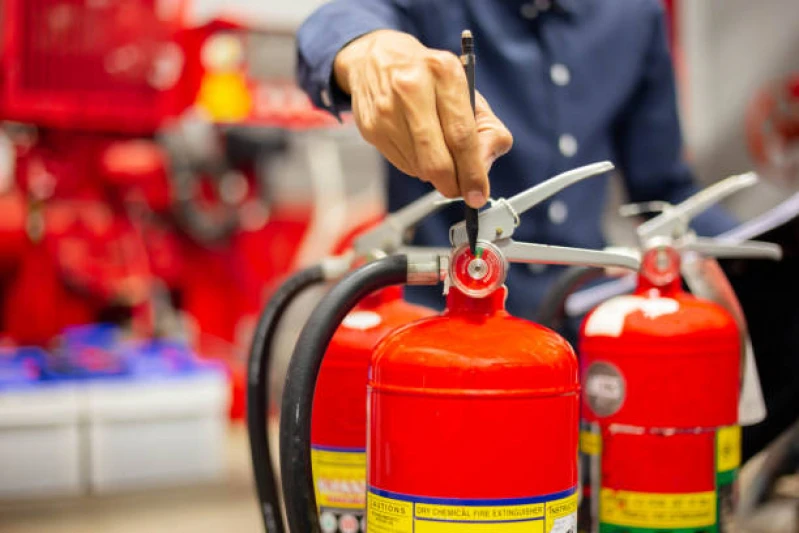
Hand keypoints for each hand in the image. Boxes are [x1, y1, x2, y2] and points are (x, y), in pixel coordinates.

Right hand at [334, 30, 512, 207]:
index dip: (472, 173)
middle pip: (437, 160)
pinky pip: (402, 165)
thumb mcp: (468, 93)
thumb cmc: (429, 78)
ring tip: (437, 152)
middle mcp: (412, 88)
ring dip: (434, 174)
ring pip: (419, 168)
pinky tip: (417, 146)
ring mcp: (386, 109)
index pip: (462, 136)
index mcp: (444, 73)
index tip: (479, 194)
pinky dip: (416, 166)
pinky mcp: (371, 127)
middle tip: (460, 189)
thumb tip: (483, 169)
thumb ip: (488, 131)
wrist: (377, 58)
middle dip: (453, 184)